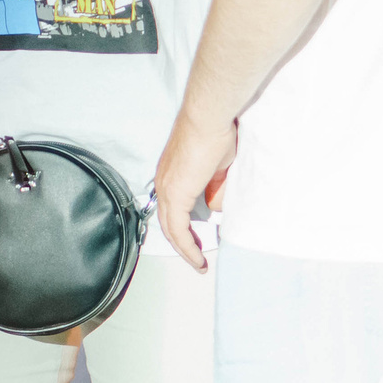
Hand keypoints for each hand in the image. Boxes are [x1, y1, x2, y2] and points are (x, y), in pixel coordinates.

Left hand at [154, 109, 236, 271]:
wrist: (210, 119)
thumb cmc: (216, 133)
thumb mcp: (219, 168)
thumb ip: (215, 187)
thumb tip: (216, 206)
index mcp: (171, 175)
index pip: (172, 208)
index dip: (182, 228)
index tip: (196, 241)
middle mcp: (164, 182)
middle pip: (168, 222)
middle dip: (183, 244)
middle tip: (196, 259)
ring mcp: (167, 188)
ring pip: (171, 228)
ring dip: (185, 249)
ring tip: (198, 263)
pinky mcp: (175, 194)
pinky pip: (178, 228)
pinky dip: (187, 246)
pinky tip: (196, 258)